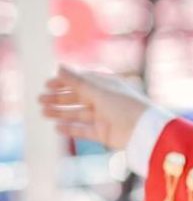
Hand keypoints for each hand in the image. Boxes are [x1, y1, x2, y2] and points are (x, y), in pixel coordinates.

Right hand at [38, 65, 152, 149]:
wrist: (144, 131)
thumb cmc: (125, 105)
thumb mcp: (99, 91)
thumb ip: (78, 81)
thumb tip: (59, 67)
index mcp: (107, 86)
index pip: (82, 82)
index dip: (65, 83)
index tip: (47, 84)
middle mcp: (105, 101)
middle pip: (77, 98)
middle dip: (59, 98)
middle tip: (41, 100)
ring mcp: (104, 118)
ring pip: (78, 114)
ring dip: (61, 112)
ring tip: (43, 112)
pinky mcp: (104, 133)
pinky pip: (84, 130)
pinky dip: (71, 129)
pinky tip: (57, 127)